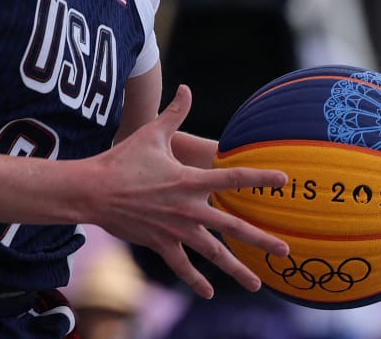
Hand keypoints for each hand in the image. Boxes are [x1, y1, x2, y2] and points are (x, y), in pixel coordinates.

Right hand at [92, 86, 290, 298]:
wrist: (94, 191)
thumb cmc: (122, 159)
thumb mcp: (151, 134)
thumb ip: (174, 113)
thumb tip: (186, 88)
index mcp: (189, 180)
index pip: (233, 178)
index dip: (260, 178)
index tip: (284, 180)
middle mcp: (188, 208)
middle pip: (233, 227)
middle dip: (261, 239)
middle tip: (286, 250)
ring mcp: (176, 230)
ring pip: (213, 254)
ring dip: (238, 269)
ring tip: (258, 283)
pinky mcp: (161, 243)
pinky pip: (182, 266)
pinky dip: (196, 280)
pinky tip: (209, 292)